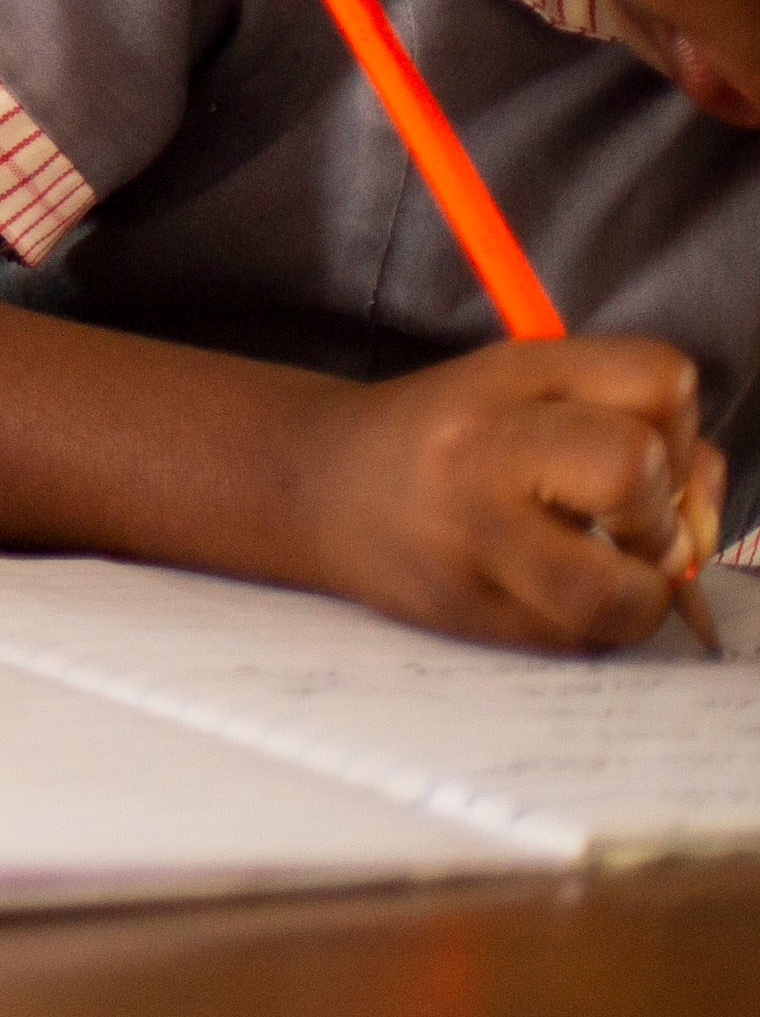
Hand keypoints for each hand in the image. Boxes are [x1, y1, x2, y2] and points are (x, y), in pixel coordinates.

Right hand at [289, 338, 726, 649]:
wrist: (312, 485)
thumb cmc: (446, 436)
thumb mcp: (526, 390)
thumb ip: (634, 423)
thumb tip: (704, 518)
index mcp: (507, 377)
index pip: (659, 381)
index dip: (677, 426)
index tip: (643, 447)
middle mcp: (481, 449)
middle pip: (633, 469)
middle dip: (660, 512)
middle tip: (623, 524)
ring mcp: (470, 539)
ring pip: (624, 590)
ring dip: (640, 591)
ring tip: (599, 570)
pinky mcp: (470, 615)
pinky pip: (590, 639)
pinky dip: (597, 623)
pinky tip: (552, 592)